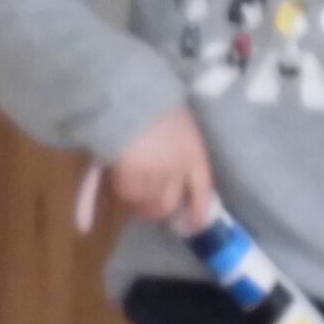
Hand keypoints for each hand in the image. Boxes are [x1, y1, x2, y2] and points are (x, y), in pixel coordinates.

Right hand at [108, 106, 214, 231]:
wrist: (126, 98)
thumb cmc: (155, 103)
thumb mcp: (180, 126)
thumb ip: (182, 152)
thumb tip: (177, 177)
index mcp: (194, 156)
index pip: (202, 192)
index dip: (198, 212)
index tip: (194, 226)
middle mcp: (177, 171)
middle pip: (171, 204)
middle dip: (163, 209)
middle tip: (153, 205)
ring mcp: (153, 177)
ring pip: (148, 204)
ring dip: (141, 202)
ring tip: (134, 191)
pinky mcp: (129, 179)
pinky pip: (128, 196)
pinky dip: (125, 194)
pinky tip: (121, 182)